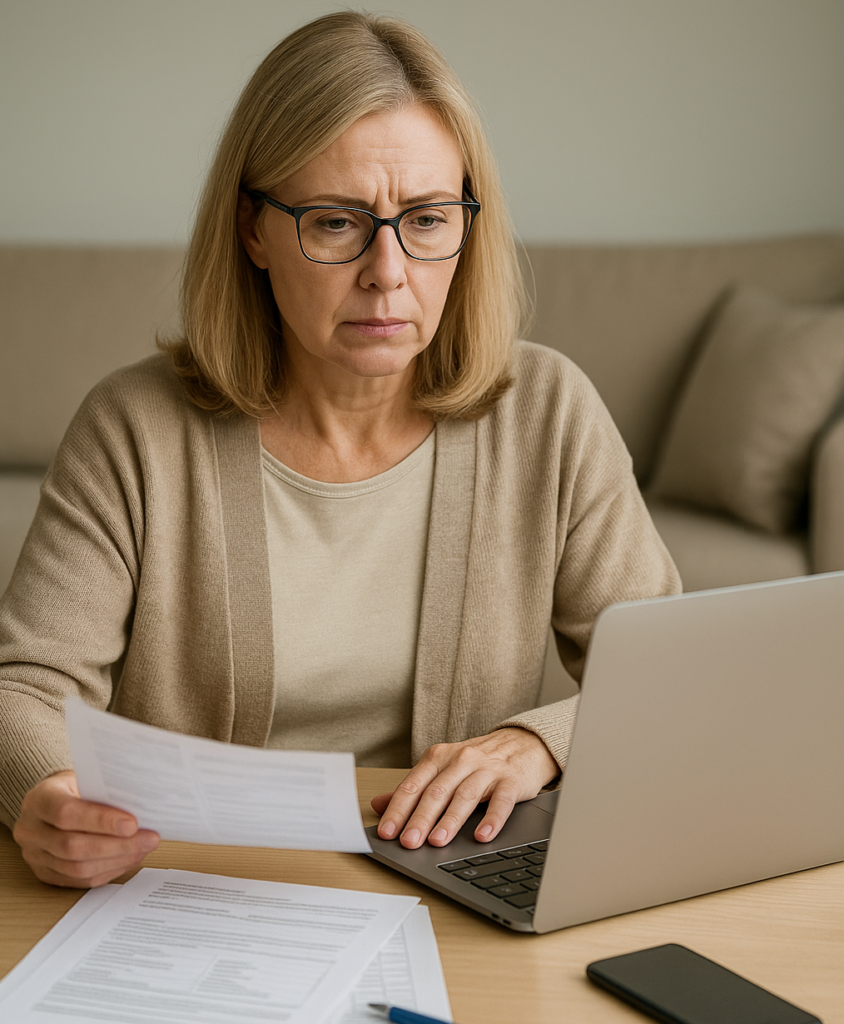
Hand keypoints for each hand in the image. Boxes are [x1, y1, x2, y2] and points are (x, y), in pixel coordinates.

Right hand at [13, 770, 159, 887]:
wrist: (53, 800)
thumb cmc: (75, 786)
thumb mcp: (87, 778)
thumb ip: (106, 791)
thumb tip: (143, 806)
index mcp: (39, 799)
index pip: (66, 813)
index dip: (100, 820)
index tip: (132, 824)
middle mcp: (30, 829)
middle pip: (73, 846)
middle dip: (117, 845)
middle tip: (149, 839)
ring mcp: (35, 855)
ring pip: (77, 868)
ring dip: (117, 860)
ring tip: (143, 849)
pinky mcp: (45, 873)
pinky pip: (79, 880)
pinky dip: (108, 871)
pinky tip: (128, 859)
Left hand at [371, 727, 557, 848]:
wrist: (522, 744)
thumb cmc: (477, 762)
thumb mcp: (442, 769)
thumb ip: (413, 788)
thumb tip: (378, 804)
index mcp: (438, 757)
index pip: (413, 785)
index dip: (398, 809)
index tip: (387, 832)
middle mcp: (460, 760)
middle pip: (436, 792)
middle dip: (420, 819)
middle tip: (409, 842)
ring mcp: (487, 770)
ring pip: (465, 796)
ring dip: (450, 820)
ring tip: (438, 841)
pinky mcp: (511, 781)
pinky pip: (500, 801)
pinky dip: (492, 819)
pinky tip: (482, 835)